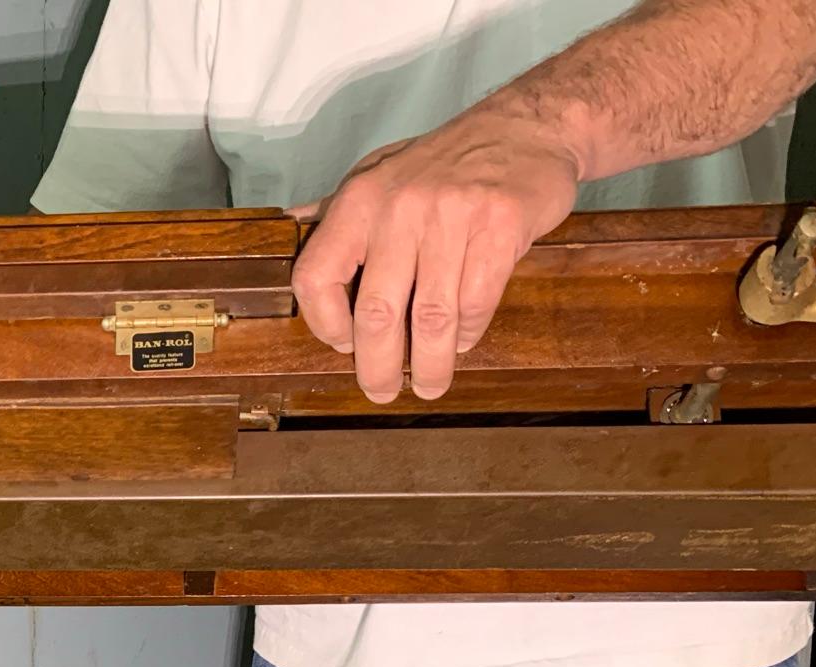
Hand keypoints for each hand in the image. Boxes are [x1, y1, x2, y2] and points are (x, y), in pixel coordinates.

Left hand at [291, 110, 582, 402]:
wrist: (525, 127)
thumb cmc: (444, 162)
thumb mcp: (380, 173)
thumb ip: (338, 210)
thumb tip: (289, 227)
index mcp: (360, 199)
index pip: (316, 275)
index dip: (323, 323)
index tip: (342, 345)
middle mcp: (400, 206)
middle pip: (377, 312)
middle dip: (378, 365)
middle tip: (382, 391)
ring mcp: (452, 215)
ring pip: (432, 316)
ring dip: (430, 363)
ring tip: (430, 384)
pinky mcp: (500, 225)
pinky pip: (477, 301)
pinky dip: (469, 332)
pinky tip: (463, 341)